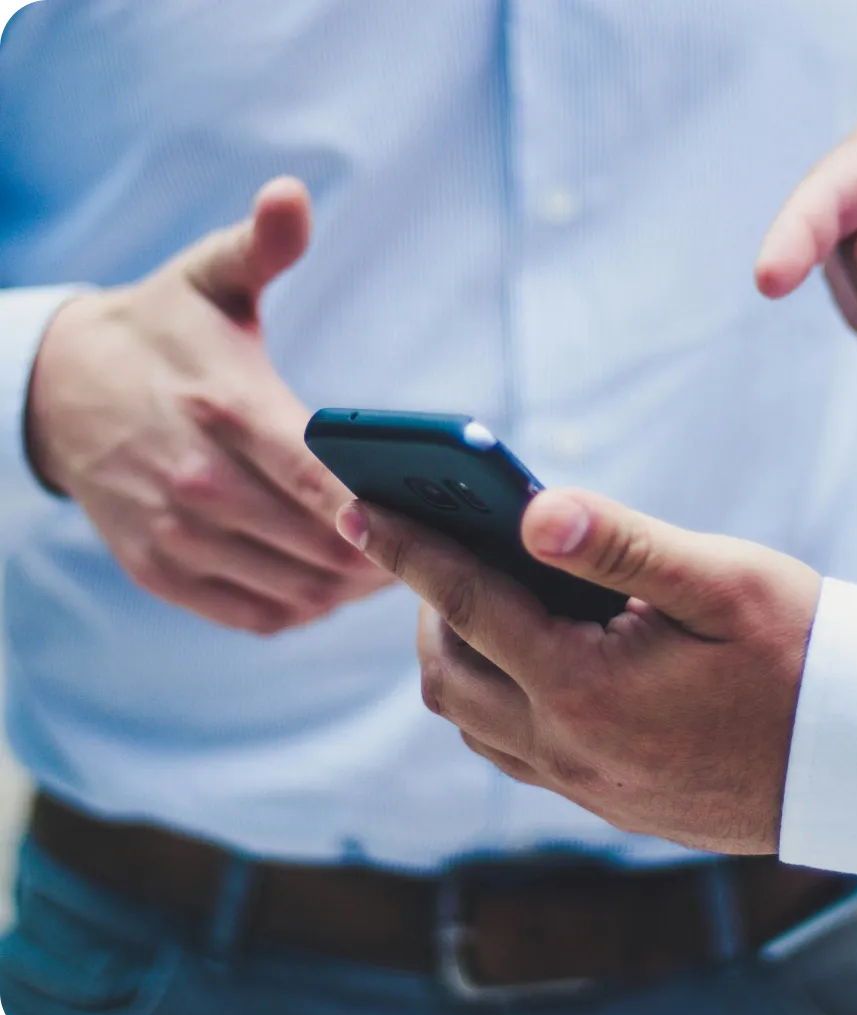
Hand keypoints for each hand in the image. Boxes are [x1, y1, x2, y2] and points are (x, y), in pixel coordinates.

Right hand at [27, 177, 391, 634]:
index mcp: (227, 409)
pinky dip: (307, 609)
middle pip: (323, 546)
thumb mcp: (207, 278)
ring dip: (354, 588)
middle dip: (388, 553)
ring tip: (395, 566)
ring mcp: (176, 534)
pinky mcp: (161, 570)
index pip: (322, 479)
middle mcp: (199, 482)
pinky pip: (256, 614)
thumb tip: (292, 194)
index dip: (384, 510)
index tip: (434, 519)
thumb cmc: (160, 334)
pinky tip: (334, 586)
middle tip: (434, 545)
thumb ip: (260, 245)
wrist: (59, 389)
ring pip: (297, 590)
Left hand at [337, 489, 820, 853]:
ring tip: (474, 598)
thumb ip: (619, 542)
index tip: (355, 507)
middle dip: (425, 605)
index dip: (405, 549)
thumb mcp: (718, 580)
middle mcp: (567, 746)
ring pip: (470, 718)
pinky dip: (491, 696)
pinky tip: (523, 657)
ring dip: (455, 654)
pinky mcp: (601, 800)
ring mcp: (581, 783)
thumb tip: (532, 509)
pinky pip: (508, 749)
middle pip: (448, 672)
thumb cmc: (799, 653)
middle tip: (435, 548)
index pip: (465, 603)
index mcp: (584, 686)